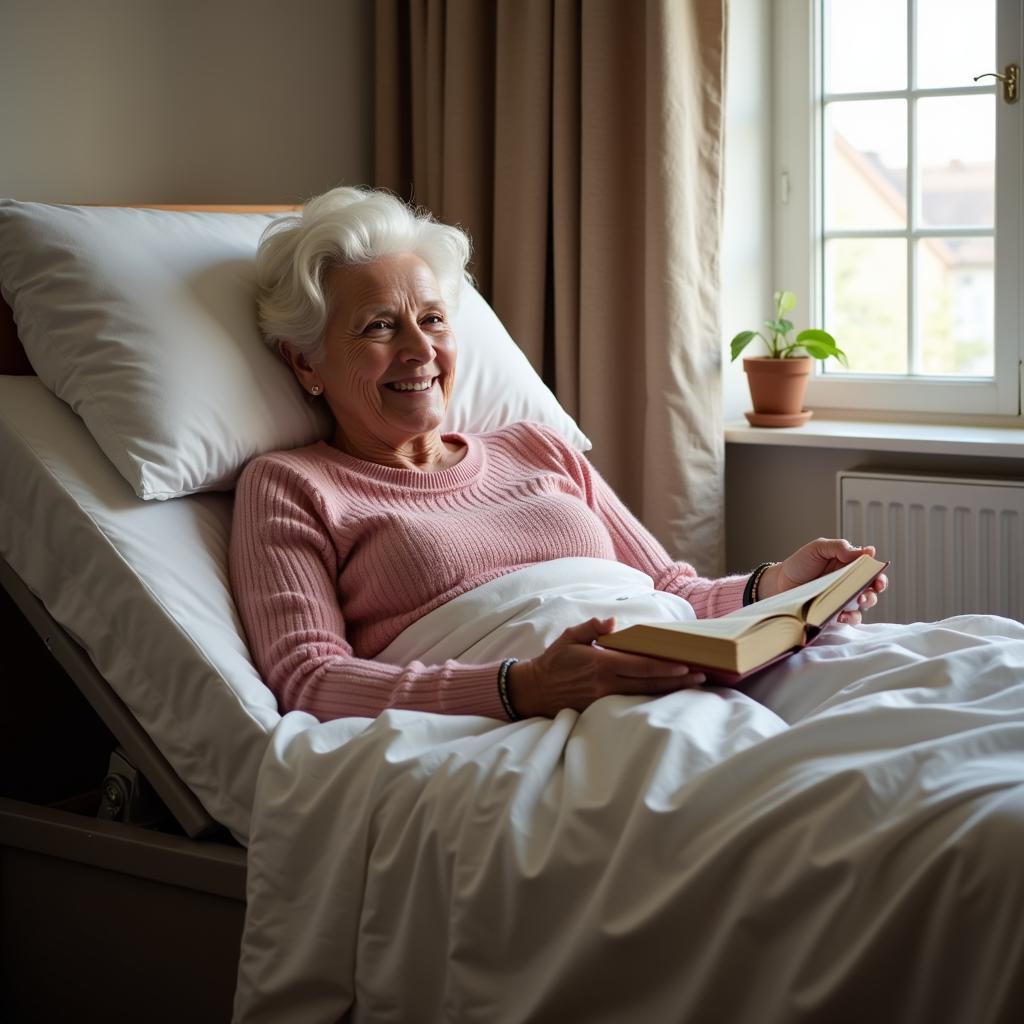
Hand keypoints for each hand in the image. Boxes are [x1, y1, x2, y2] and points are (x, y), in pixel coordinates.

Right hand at [506, 617, 706, 717]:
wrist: (535, 690)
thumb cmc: (554, 660)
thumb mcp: (570, 637)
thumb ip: (592, 628)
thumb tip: (612, 622)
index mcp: (602, 664)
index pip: (640, 667)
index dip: (665, 668)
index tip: (686, 665)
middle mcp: (606, 684)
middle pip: (649, 684)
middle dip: (677, 681)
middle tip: (701, 677)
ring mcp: (605, 699)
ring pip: (644, 696)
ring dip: (669, 691)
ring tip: (692, 686)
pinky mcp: (601, 709)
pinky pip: (631, 704)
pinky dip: (651, 700)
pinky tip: (667, 697)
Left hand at [758, 538, 887, 624]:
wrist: (780, 583)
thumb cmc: (799, 564)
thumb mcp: (818, 549)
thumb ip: (840, 547)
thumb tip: (867, 551)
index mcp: (850, 564)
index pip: (871, 569)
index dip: (878, 574)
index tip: (878, 577)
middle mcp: (850, 582)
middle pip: (873, 587)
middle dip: (875, 589)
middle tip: (869, 590)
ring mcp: (844, 598)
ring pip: (865, 603)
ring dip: (865, 602)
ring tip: (857, 601)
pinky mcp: (836, 612)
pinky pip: (850, 617)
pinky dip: (850, 617)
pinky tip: (843, 615)